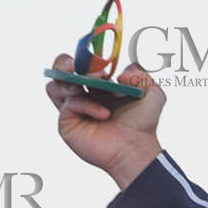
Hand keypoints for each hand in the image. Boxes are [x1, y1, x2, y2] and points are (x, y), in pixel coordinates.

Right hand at [45, 53, 165, 188]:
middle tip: (77, 66)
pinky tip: (104, 113)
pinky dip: (86, 104)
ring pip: (54, 85)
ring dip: (69, 80)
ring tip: (90, 85)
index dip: (86, 58)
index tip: (100, 63)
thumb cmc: (143, 124)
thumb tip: (121, 72)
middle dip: (65, 63)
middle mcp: (84, 95)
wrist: (136, 149)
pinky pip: (68, 104)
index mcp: (101, 86)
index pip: (83, 64)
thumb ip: (142, 75)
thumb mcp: (154, 94)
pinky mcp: (67, 123)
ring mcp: (74, 109)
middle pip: (60, 70)